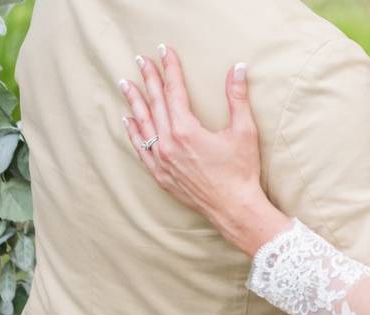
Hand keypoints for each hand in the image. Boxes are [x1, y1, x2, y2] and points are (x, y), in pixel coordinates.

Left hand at [119, 46, 288, 255]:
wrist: (235, 208)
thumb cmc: (241, 172)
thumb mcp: (244, 132)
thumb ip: (237, 98)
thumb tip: (237, 68)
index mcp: (186, 130)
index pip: (174, 91)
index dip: (170, 69)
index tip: (165, 51)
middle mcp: (168, 143)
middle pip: (155, 103)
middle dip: (149, 79)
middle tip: (141, 60)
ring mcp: (162, 161)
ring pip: (143, 124)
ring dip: (135, 102)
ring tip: (126, 84)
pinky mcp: (162, 175)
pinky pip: (141, 149)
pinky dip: (134, 133)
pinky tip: (128, 121)